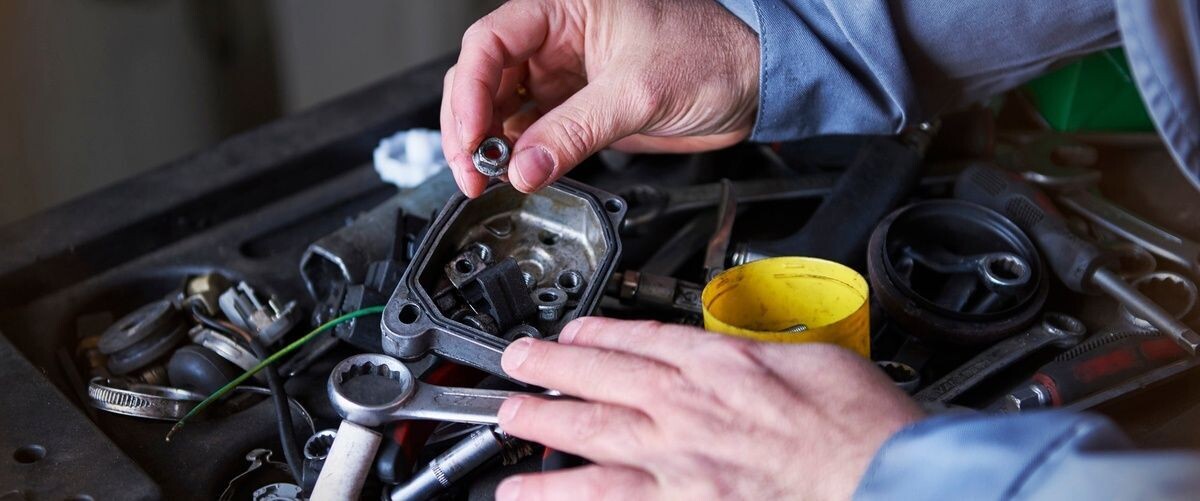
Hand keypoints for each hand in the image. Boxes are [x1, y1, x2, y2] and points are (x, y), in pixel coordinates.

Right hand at [441, 0, 759, 196]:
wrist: (755, 85)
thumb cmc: (713, 55)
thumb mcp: (637, 93)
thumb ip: (575, 133)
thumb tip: (524, 169)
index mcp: (565, 6)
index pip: (491, 43)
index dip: (470, 92)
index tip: (470, 139)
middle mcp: (558, 36)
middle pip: (486, 76)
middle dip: (471, 125)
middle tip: (472, 171)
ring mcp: (566, 73)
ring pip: (504, 107)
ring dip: (492, 145)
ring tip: (491, 179)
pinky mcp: (580, 106)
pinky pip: (534, 131)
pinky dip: (520, 155)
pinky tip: (517, 174)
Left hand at [494, 318, 924, 499]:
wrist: (887, 483)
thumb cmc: (863, 431)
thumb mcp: (818, 359)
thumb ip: (762, 356)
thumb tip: (738, 355)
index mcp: (723, 365)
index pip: (644, 339)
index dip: (600, 332)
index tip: (575, 331)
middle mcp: (689, 409)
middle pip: (601, 378)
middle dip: (550, 367)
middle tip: (515, 361)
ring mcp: (678, 463)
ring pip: (589, 436)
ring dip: (541, 425)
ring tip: (506, 419)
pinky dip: (561, 497)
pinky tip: (529, 496)